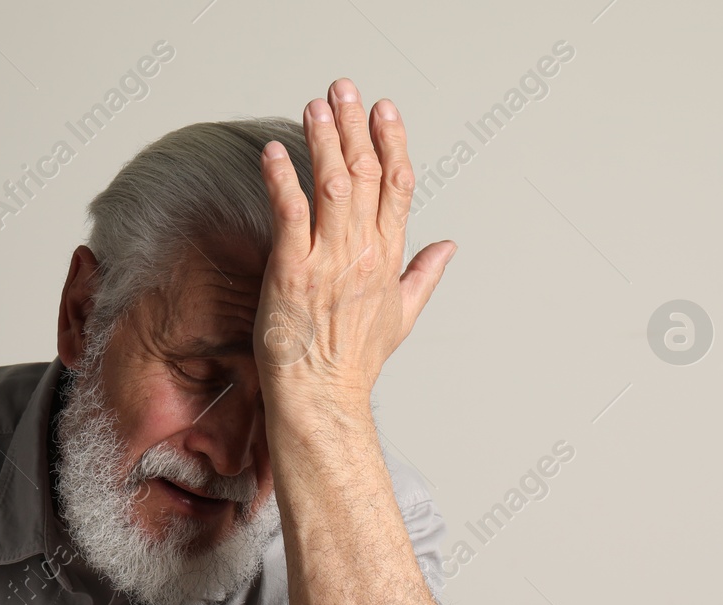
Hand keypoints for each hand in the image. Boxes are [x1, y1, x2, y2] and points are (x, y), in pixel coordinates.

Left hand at [254, 78, 455, 410]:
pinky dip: (282, 179)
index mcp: (388, 258)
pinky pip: (290, 214)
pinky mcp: (292, 271)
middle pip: (367, 173)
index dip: (392, 142)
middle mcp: (363, 253)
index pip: (398, 186)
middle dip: (354, 126)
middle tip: (344, 89)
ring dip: (323, 140)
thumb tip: (448, 248)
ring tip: (315, 105)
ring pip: (333, 185)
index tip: (385, 111)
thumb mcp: (402, 316)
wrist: (322, 396)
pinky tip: (274, 153)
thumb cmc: (353, 363)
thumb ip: (424, 274)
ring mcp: (328, 260)